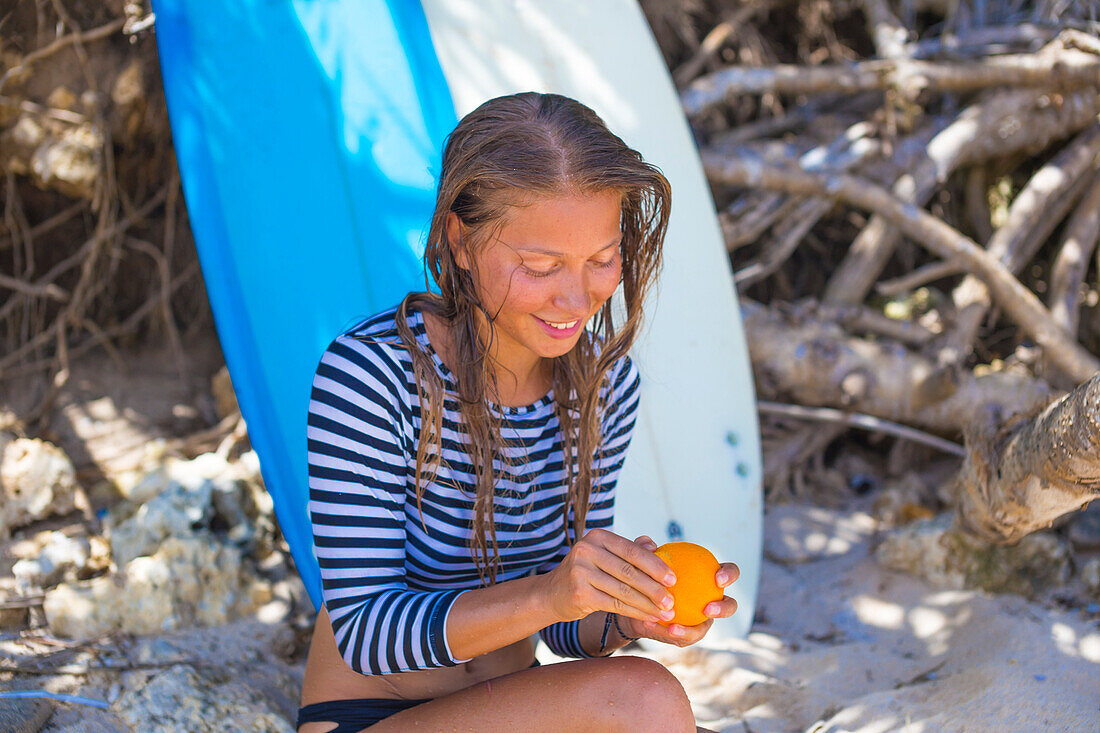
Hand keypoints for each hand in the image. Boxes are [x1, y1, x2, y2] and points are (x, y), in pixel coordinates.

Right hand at [537, 528, 677, 625]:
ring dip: (648, 604)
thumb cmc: (586, 573)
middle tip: (672, 601)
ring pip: (624, 590)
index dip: (655, 565)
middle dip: (654, 588)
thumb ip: (629, 550)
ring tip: (665, 612)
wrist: (551, 594)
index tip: (674, 579)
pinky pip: (615, 604)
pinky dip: (635, 612)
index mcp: (597, 536)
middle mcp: (587, 550)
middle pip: (629, 571)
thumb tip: (656, 545)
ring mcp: (581, 571)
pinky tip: (648, 617)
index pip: (632, 551)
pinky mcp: (579, 593)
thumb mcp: (604, 556)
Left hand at [619, 536, 739, 647]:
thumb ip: (645, 549)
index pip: (728, 572)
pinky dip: (665, 632)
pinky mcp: (687, 635)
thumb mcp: (643, 560)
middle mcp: (710, 599)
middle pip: (729, 605)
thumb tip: (650, 544)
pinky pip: (680, 637)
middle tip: (707, 609)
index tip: (717, 579)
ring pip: (704, 628)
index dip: (729, 574)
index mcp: (708, 576)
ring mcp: (701, 620)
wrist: (636, 601)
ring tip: (672, 628)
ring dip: (691, 630)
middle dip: (724, 608)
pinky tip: (650, 624)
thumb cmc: (647, 575)